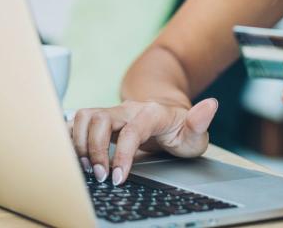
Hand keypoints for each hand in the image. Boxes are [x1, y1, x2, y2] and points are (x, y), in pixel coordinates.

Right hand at [70, 98, 218, 186]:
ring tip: (87, 168)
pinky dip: (71, 137)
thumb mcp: (195, 133)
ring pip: (85, 116)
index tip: (119, 178)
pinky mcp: (100, 119)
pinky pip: (78, 122)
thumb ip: (200, 122)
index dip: (122, 154)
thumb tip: (211, 105)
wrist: (168, 118)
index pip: (131, 130)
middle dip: (94, 149)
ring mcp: (113, 112)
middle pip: (100, 118)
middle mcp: (128, 109)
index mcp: (152, 113)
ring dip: (80, 143)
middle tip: (100, 176)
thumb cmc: (180, 131)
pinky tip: (76, 157)